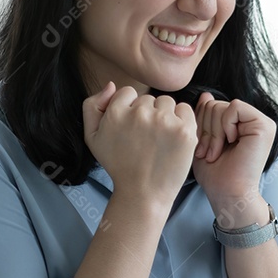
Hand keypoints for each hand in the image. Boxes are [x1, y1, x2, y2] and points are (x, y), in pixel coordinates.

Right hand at [83, 82, 197, 205]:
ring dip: (165, 116)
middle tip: (146, 139)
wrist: (143, 192)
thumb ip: (92, 106)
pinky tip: (173, 137)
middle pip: (149, 99)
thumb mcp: (92, 137)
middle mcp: (140, 113)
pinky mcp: (184, 129)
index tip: (132, 129)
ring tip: (159, 140)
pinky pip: (185, 109)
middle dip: (148, 114)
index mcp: (116, 112)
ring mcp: (164, 120)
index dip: (130, 110)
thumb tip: (111, 85)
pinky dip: (182, 120)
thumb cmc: (118, 165)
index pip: (128, 93)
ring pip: (167, 103)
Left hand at [191, 92, 275, 214]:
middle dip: (206, 129)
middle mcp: (252, 121)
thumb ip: (205, 117)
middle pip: (215, 104)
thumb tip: (206, 95)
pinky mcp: (264, 125)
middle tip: (209, 152)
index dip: (201, 125)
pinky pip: (234, 107)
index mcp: (240, 124)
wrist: (227, 193)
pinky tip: (230, 142)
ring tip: (215, 152)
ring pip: (221, 106)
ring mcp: (261, 122)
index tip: (202, 149)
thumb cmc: (215, 174)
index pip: (211, 106)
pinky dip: (225, 125)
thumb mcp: (203, 140)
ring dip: (213, 133)